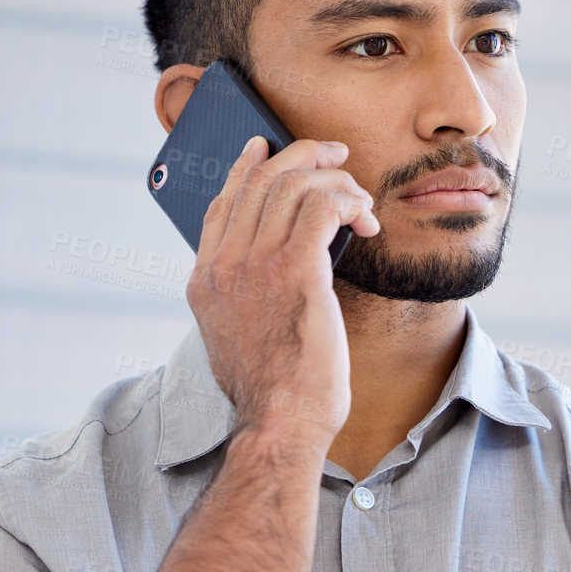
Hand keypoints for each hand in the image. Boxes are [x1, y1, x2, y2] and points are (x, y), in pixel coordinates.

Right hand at [184, 135, 379, 450]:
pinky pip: (322, 206)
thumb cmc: (272, 395)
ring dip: (335, 181)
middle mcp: (223, 266)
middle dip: (302, 157)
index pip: (222, 204)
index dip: (246, 168)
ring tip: (360, 198)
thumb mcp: (236, 342)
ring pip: (293, 186)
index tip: (267, 147)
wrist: (279, 424)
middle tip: (336, 154)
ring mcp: (255, 265)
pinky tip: (366, 219)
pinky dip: (348, 202)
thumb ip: (242, 302)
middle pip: (259, 182)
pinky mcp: (295, 270)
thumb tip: (271, 277)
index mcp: (205, 282)